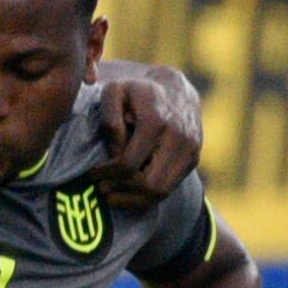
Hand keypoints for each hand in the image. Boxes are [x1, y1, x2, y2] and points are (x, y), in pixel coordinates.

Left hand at [93, 69, 203, 205]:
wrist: (177, 88)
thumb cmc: (138, 91)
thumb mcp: (115, 93)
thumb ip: (109, 121)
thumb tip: (115, 154)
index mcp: (155, 121)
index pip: (129, 163)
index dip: (107, 173)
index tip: (93, 173)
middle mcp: (178, 137)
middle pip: (148, 184)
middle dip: (121, 190)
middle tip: (102, 188)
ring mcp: (190, 149)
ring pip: (161, 192)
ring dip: (134, 199)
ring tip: (113, 195)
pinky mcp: (194, 158)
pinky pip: (170, 188)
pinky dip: (148, 196)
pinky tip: (130, 191)